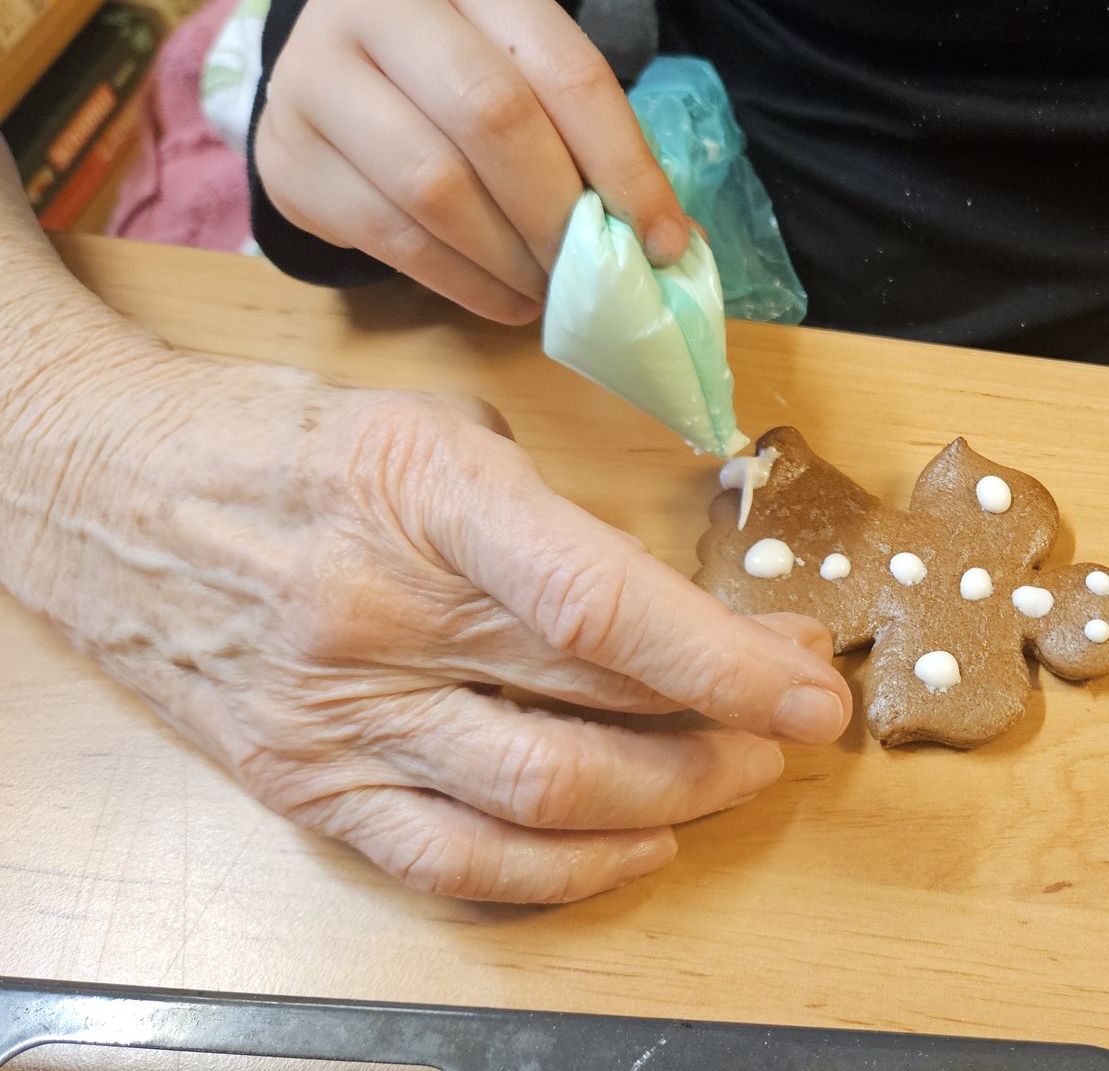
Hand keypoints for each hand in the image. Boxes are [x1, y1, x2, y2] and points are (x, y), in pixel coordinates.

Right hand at [1, 350, 850, 902]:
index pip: (599, 607)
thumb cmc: (290, 446)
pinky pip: (449, 861)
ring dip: (668, 801)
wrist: (102, 487)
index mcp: (424, 499)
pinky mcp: (304, 782)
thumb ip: (554, 520)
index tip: (811, 687)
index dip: (724, 662)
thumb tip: (683, 609)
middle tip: (793, 721)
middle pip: (590, 707)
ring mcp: (336, 713)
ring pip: (538, 797)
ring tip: (737, 776)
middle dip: (725, 726)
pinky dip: (560, 872)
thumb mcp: (436, 430)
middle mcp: (378, 617)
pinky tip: (636, 847)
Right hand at [254, 0, 689, 323]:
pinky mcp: (287, 156)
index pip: (563, 69)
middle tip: (599, 272)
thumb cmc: (457, 75)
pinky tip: (506, 297)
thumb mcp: (525, 74)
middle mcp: (376, 6)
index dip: (623, 163)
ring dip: (512, 258)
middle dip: (560, 213)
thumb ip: (588, 140)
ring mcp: (314, 77)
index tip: (663, 238)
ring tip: (553, 289)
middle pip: (492, 117)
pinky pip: (390, 236)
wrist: (338, 77)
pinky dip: (464, 282)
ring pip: (434, 185)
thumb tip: (667, 241)